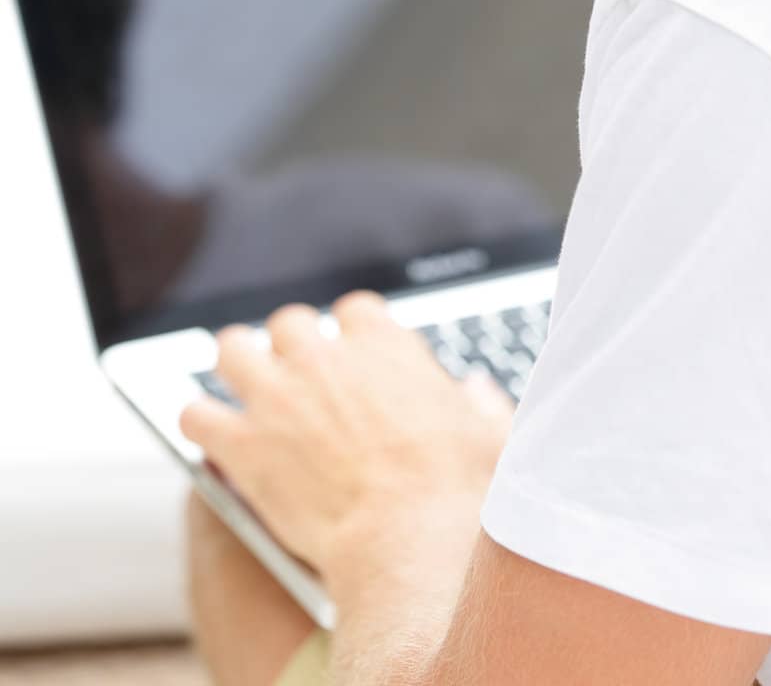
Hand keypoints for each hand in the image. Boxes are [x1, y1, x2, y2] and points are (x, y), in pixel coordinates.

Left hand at [178, 292, 515, 595]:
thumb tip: (477, 393)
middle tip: (293, 374)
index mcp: (383, 345)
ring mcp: (277, 397)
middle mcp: (324, 357)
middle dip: (289, 345)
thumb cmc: (459, 494)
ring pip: (232, 350)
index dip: (350, 333)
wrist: (408, 544)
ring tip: (238, 382)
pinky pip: (196, 414)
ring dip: (235, 364)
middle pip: (288, 323)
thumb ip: (480, 406)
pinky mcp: (242, 446)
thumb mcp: (490, 436)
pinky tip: (207, 432)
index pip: (354, 310)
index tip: (351, 353)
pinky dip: (199, 421)